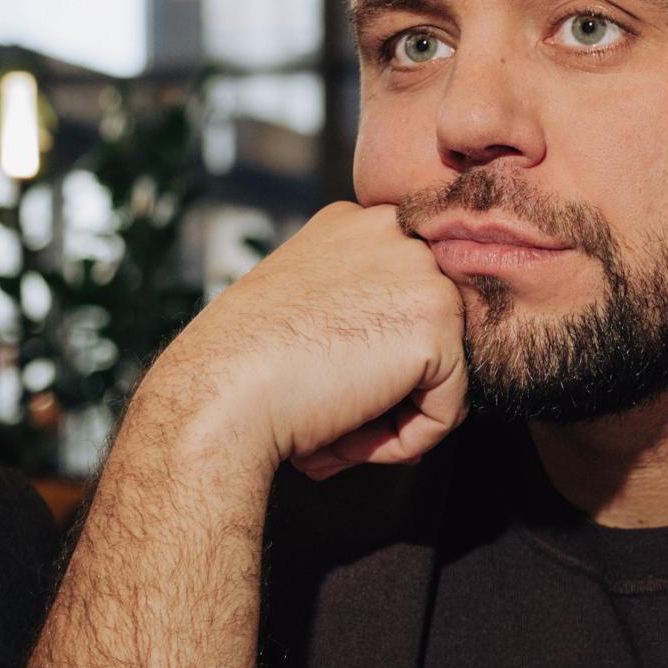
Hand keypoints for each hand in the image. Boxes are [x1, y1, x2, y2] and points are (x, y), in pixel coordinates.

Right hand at [141, 201, 467, 479]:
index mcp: (355, 226)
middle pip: (427, 337)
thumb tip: (409, 371)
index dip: (368, 360)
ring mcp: (422, 273)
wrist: (220, 394)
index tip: (318, 385)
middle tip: (325, 418)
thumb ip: (356, 318)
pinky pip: (448, 410)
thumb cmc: (242, 370)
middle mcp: (395, 234)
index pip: (402, 304)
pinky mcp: (438, 325)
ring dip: (392, 420)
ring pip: (442, 375)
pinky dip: (406, 442)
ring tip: (333, 432)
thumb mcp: (302, 314)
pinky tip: (350, 437)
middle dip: (387, 392)